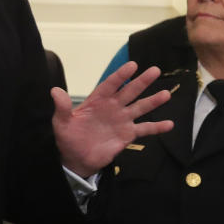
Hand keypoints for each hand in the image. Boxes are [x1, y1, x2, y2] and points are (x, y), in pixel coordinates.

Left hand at [51, 61, 172, 178]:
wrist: (76, 158)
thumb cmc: (68, 137)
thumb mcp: (61, 122)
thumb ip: (62, 107)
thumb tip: (54, 91)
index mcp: (97, 100)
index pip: (110, 84)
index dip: (121, 75)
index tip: (133, 65)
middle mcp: (112, 107)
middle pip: (129, 91)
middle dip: (142, 81)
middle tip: (156, 70)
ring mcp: (122, 120)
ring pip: (140, 108)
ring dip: (153, 101)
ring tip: (167, 94)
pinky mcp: (128, 135)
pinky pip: (144, 129)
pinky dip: (157, 127)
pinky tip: (169, 124)